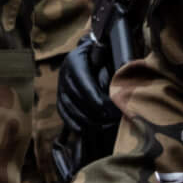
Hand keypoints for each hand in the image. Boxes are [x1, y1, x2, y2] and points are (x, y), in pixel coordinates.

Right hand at [52, 36, 116, 182]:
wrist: (90, 52)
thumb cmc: (103, 53)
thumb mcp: (107, 52)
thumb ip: (112, 63)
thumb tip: (122, 71)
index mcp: (75, 61)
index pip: (83, 83)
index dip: (95, 98)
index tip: (109, 109)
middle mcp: (64, 73)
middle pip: (76, 97)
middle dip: (94, 111)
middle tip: (112, 119)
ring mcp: (60, 85)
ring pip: (69, 107)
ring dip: (86, 119)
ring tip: (103, 126)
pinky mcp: (60, 96)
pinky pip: (62, 112)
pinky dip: (72, 122)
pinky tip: (82, 130)